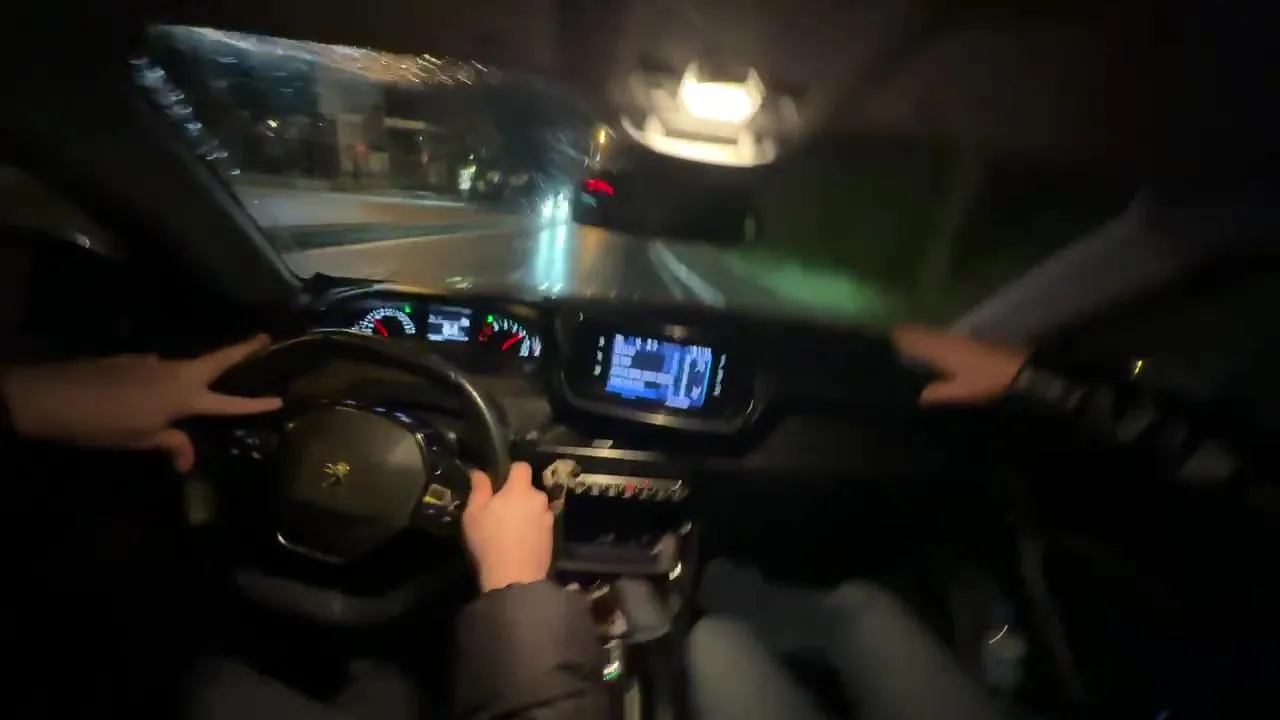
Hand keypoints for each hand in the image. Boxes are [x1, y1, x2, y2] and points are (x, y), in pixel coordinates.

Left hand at [1, 335, 281, 471]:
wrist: (55, 395)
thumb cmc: (104, 424)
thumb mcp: (140, 440)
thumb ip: (171, 444)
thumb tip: (187, 460)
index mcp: (184, 396)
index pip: (229, 402)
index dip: (255, 403)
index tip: (281, 399)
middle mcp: (175, 373)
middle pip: (217, 359)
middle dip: (243, 348)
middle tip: (264, 337)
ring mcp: (154, 362)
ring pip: (186, 365)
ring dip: (201, 370)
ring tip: (205, 382)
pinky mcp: (133, 360)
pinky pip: (159, 369)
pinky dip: (166, 378)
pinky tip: (152, 392)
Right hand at [462, 462, 553, 591]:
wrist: (515, 577)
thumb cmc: (489, 540)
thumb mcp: (474, 513)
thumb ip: (479, 489)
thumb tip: (479, 472)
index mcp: (520, 489)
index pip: (521, 466)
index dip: (510, 471)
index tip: (498, 483)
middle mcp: (539, 499)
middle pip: (528, 489)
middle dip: (517, 495)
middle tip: (499, 510)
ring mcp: (548, 518)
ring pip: (535, 508)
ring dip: (526, 512)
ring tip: (510, 529)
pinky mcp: (552, 537)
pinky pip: (540, 524)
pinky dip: (532, 528)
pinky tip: (520, 542)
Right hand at [893, 325, 1030, 404]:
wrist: (1020, 370)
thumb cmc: (987, 380)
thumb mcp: (961, 391)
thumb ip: (938, 393)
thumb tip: (918, 396)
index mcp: (942, 350)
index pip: (916, 339)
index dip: (902, 336)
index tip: (886, 333)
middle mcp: (948, 340)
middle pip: (924, 333)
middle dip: (908, 332)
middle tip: (892, 332)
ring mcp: (961, 340)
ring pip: (935, 333)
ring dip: (921, 333)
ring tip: (908, 335)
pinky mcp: (971, 343)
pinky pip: (944, 337)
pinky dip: (934, 338)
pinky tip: (934, 344)